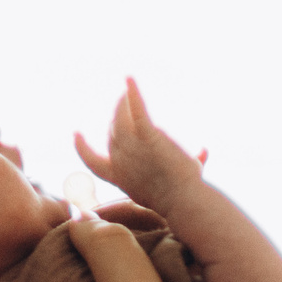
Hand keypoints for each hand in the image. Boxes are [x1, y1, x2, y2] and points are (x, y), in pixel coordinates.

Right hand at [73, 78, 205, 209]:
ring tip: (126, 91)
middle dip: (115, 117)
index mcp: (119, 177)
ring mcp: (132, 148)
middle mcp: (120, 161)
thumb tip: (205, 152)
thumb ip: (188, 163)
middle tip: (121, 102)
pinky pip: (136, 109)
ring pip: (119, 118)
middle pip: (112, 133)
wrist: (184, 202)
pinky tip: (130, 79)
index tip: (77, 133)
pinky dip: (132, 93)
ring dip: (121, 103)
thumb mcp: (178, 182)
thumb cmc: (182, 197)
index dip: (82, 148)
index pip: (92, 163)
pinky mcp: (148, 136)